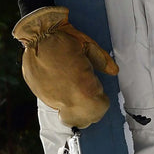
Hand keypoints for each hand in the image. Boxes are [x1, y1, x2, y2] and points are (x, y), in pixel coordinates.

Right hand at [12, 6, 118, 127]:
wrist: (39, 33)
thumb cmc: (66, 39)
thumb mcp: (89, 46)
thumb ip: (102, 61)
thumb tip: (113, 71)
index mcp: (84, 88)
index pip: (99, 108)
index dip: (102, 102)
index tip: (101, 95)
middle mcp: (68, 99)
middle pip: (84, 120)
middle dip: (91, 112)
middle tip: (92, 99)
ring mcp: (52, 99)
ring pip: (68, 117)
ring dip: (76, 110)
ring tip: (78, 96)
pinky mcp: (40, 95)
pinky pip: (54, 105)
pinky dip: (61, 102)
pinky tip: (63, 89)